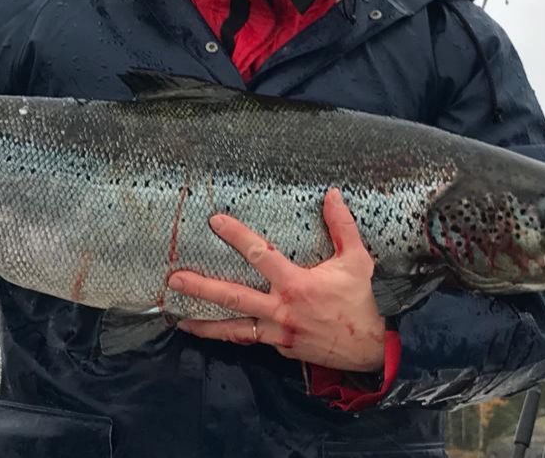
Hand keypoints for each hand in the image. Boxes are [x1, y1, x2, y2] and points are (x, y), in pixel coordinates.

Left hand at [168, 188, 384, 371]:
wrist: (369, 349)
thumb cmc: (360, 302)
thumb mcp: (356, 261)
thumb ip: (342, 226)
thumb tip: (331, 195)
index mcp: (296, 284)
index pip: (260, 254)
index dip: (236, 236)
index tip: (215, 221)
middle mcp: (281, 310)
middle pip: (233, 297)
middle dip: (201, 287)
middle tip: (175, 279)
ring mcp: (277, 332)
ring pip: (234, 328)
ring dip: (205, 324)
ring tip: (179, 320)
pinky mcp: (279, 347)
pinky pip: (250, 340)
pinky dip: (230, 336)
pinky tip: (212, 332)